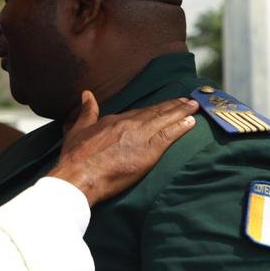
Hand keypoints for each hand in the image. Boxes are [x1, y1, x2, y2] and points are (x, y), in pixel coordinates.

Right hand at [47, 92, 197, 206]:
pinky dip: (181, 127)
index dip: (154, 108)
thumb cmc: (75, 157)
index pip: (139, 112)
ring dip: (181, 112)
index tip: (165, 105)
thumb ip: (87, 111)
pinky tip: (191, 122)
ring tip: (194, 106)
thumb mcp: (77, 129)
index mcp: (114, 120)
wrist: (79, 175)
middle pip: (155, 112)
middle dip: (173, 105)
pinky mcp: (149, 151)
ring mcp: (140, 136)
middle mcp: (129, 124)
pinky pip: (169, 135)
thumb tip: (87, 95)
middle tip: (188, 100)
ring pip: (165, 120)